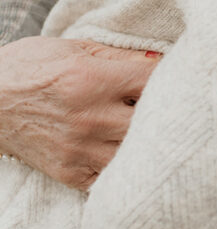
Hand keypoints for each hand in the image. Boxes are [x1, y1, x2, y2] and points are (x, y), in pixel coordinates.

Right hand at [0, 37, 159, 188]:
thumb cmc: (28, 67)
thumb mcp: (72, 48)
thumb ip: (119, 56)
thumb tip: (161, 60)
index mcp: (91, 79)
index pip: (153, 80)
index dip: (172, 77)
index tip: (177, 78)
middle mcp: (89, 117)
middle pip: (152, 121)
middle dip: (165, 112)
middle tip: (171, 107)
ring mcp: (79, 149)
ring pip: (137, 154)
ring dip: (147, 143)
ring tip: (152, 132)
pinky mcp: (69, 173)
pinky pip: (112, 179)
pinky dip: (125, 168)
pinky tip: (128, 154)